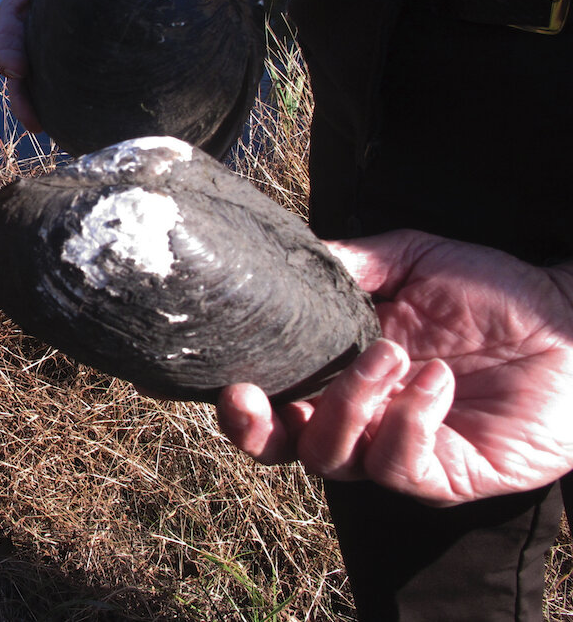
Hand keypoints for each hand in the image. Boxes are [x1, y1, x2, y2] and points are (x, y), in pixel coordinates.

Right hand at [0, 0, 120, 131]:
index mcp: (17, 11)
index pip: (7, 34)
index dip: (8, 53)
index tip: (16, 69)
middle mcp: (23, 40)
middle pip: (14, 73)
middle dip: (19, 97)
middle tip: (32, 118)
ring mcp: (38, 59)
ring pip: (29, 92)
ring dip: (35, 114)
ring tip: (48, 132)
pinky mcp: (56, 72)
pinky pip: (51, 96)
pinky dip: (57, 114)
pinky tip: (74, 133)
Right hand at [216, 229, 572, 505]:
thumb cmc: (497, 292)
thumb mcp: (415, 258)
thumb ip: (356, 260)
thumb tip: (301, 253)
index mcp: (344, 374)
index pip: (277, 408)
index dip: (244, 409)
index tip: (233, 383)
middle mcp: (365, 420)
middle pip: (288, 450)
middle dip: (260, 431)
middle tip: (258, 396)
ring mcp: (402, 452)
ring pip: (336, 458)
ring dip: (352, 403)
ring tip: (394, 353)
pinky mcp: (447, 476)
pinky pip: (399, 468)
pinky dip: (408, 422)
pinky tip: (434, 379)